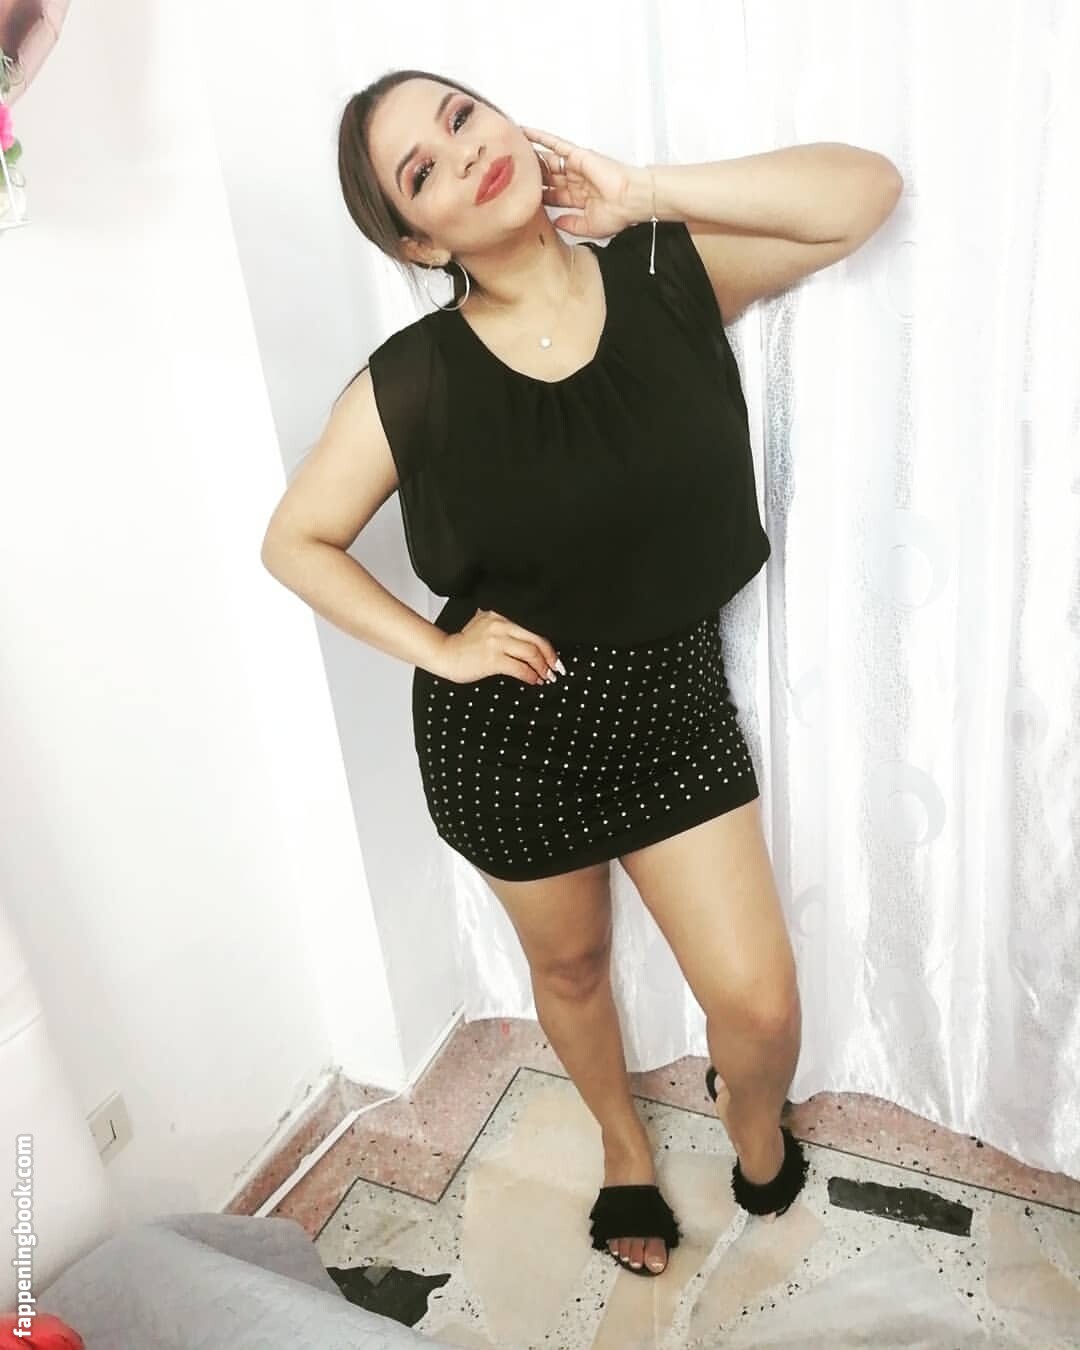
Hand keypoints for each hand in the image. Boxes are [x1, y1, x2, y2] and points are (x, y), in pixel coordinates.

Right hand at [437, 608, 563, 686]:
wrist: (444, 654)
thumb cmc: (463, 644)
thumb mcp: (484, 624)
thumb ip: (503, 626)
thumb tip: (529, 643)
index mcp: (500, 615)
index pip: (532, 629)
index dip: (547, 646)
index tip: (553, 657)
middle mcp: (500, 625)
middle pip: (536, 641)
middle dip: (550, 658)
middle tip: (555, 669)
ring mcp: (496, 642)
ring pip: (531, 654)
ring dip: (542, 668)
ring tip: (545, 676)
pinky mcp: (493, 659)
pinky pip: (520, 668)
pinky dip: (530, 676)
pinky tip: (533, 680)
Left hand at [522, 123, 651, 238]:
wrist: (630, 199)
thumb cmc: (619, 213)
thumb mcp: (588, 227)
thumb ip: (570, 224)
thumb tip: (554, 224)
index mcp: (579, 198)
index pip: (553, 196)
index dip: (538, 197)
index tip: (522, 198)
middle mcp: (576, 181)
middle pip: (548, 178)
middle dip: (532, 178)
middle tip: (514, 175)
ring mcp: (576, 167)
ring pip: (548, 160)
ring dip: (533, 158)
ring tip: (514, 153)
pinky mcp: (577, 155)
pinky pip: (556, 143)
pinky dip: (541, 137)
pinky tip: (526, 133)